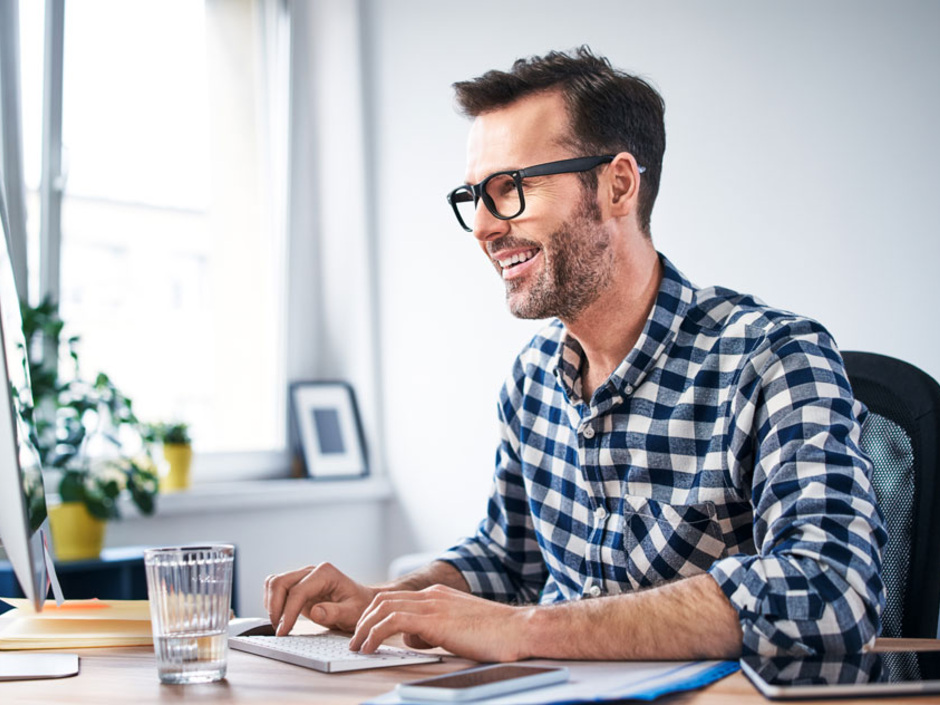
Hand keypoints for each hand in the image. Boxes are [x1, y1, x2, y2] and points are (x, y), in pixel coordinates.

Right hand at [264, 563, 376, 635]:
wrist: (362, 603)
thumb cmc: (360, 607)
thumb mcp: (352, 613)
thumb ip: (335, 612)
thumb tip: (315, 611)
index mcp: (325, 573)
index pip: (298, 591)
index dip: (288, 612)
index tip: (283, 631)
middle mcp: (312, 571)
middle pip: (280, 582)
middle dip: (275, 607)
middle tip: (279, 630)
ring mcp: (303, 577)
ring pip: (274, 583)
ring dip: (271, 604)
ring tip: (279, 625)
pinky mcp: (298, 586)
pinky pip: (276, 588)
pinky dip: (272, 602)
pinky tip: (280, 618)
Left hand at [349, 584, 530, 661]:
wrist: (519, 630)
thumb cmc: (495, 635)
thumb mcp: (458, 628)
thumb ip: (434, 629)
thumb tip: (414, 639)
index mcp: (438, 594)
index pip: (396, 598)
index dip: (376, 614)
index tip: (366, 632)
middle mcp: (432, 594)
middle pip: (384, 599)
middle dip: (364, 620)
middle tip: (356, 640)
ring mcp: (433, 604)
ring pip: (383, 607)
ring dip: (365, 628)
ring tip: (358, 647)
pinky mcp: (434, 619)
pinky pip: (393, 621)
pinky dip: (375, 634)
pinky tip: (370, 648)